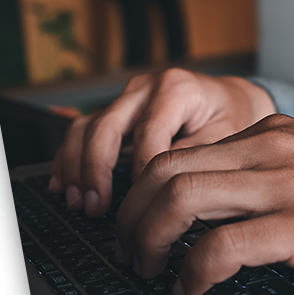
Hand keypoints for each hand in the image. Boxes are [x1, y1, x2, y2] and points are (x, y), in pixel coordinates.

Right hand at [49, 68, 274, 216]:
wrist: (230, 99)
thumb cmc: (230, 117)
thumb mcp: (227, 136)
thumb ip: (198, 157)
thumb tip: (167, 191)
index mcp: (176, 89)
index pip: (149, 134)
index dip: (142, 173)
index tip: (143, 206)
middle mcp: (145, 88)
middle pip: (106, 126)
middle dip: (96, 170)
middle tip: (96, 207)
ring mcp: (126, 98)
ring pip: (86, 127)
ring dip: (76, 167)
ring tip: (78, 202)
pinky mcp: (116, 112)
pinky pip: (82, 131)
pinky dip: (69, 159)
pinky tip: (63, 186)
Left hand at [115, 115, 293, 294]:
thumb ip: (276, 162)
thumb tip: (235, 187)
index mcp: (270, 134)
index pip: (181, 150)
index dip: (145, 188)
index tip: (139, 218)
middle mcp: (268, 151)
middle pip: (166, 170)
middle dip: (131, 213)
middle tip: (128, 248)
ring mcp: (284, 187)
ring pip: (181, 198)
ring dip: (149, 238)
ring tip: (147, 268)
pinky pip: (223, 246)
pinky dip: (193, 270)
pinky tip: (191, 287)